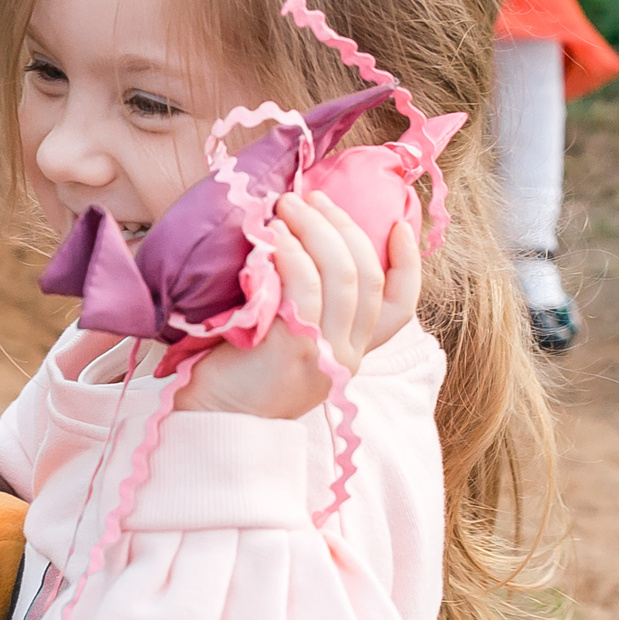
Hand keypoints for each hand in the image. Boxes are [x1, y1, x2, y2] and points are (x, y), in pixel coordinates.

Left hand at [175, 193, 423, 419]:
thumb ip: (307, 307)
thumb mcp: (287, 341)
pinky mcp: (297, 350)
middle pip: (367, 275)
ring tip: (287, 206)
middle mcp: (348, 354)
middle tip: (309, 198)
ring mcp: (327, 353)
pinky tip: (274, 235)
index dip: (407, 262)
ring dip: (316, 229)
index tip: (396, 224)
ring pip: (343, 274)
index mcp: (351, 351)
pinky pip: (306, 288)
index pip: (399, 305)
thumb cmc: (236, 375)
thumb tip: (301, 243)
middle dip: (341, 226)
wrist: (211, 421)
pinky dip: (293, 254)